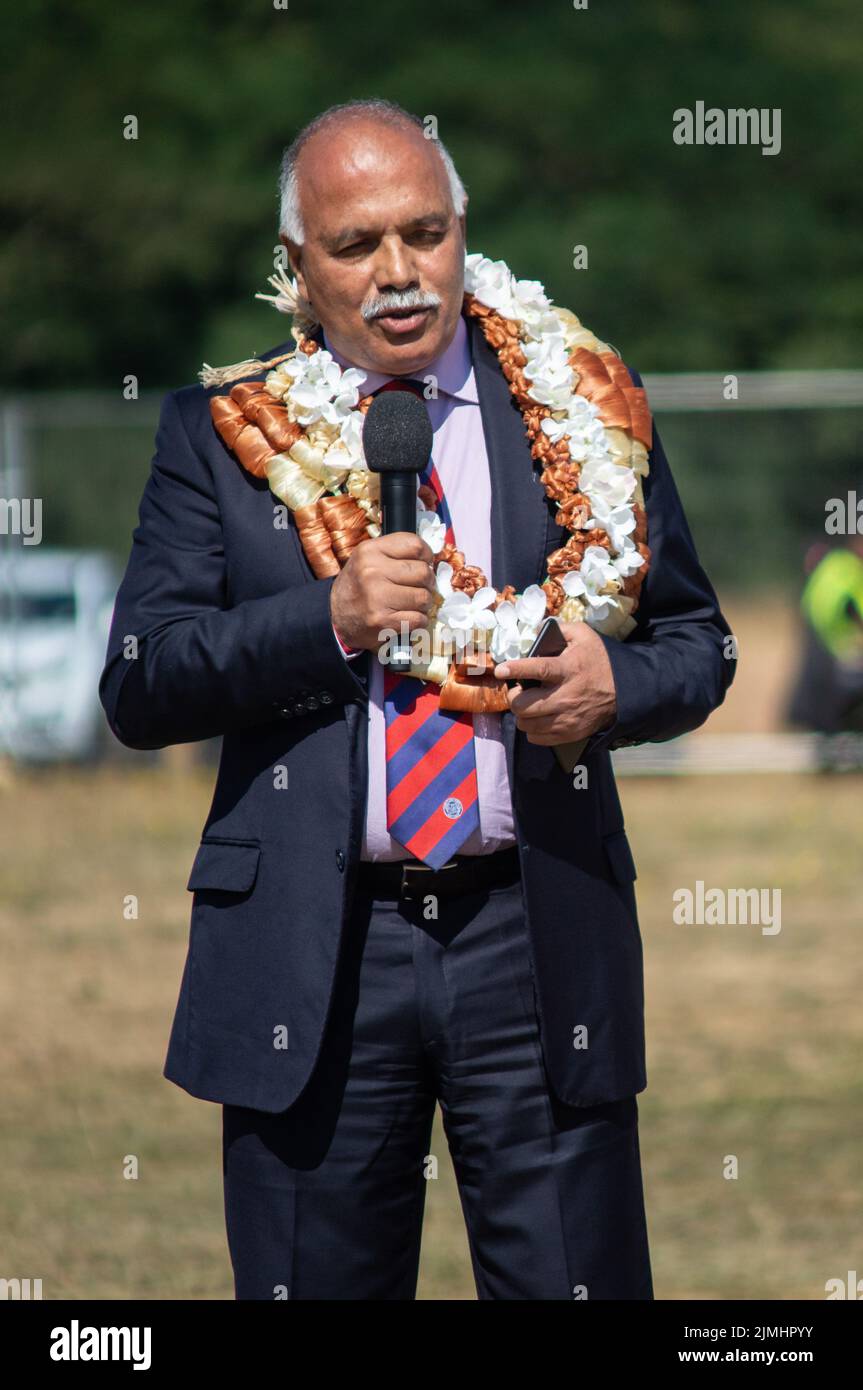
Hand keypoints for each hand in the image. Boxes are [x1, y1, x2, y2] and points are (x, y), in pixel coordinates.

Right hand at [330, 532, 436, 652]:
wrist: (335, 616)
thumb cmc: (359, 585)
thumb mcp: (368, 558)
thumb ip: (396, 553)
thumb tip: (432, 558)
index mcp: (370, 551)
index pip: (415, 545)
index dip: (427, 555)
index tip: (425, 563)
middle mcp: (372, 572)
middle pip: (423, 572)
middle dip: (428, 582)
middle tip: (420, 587)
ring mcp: (377, 597)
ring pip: (424, 597)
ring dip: (424, 603)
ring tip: (412, 603)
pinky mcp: (382, 621)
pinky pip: (419, 619)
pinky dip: (419, 620)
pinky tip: (407, 617)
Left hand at [493, 621, 616, 743]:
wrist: (624, 691)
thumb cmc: (599, 661)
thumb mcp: (585, 636)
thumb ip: (561, 629)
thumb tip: (536, 629)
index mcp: (568, 669)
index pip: (538, 669)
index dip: (516, 670)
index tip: (501, 670)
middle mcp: (566, 696)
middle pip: (524, 705)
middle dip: (513, 698)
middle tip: (518, 692)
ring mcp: (567, 718)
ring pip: (527, 724)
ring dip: (521, 714)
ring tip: (527, 705)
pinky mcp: (569, 733)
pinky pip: (537, 738)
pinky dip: (532, 729)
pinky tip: (538, 718)